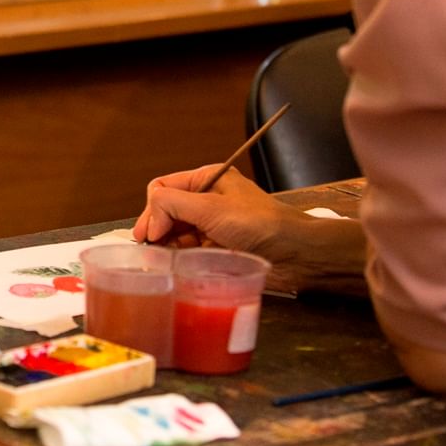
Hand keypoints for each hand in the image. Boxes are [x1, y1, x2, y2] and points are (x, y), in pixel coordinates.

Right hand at [133, 165, 317, 291]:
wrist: (297, 254)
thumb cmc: (259, 224)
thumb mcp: (211, 208)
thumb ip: (172, 204)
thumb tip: (148, 221)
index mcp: (207, 179)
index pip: (163, 188)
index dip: (152, 210)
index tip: (149, 235)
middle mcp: (208, 199)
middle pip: (167, 211)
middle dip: (157, 229)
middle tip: (149, 252)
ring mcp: (213, 225)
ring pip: (176, 233)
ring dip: (167, 245)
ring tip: (162, 261)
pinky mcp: (219, 247)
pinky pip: (190, 250)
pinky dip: (180, 256)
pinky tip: (177, 266)